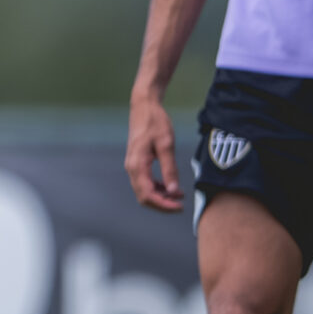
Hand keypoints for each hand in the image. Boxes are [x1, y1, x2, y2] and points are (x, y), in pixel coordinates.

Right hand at [126, 95, 184, 210]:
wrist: (144, 107)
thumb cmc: (155, 122)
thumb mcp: (166, 144)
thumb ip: (169, 168)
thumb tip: (174, 191)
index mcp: (137, 165)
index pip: (148, 194)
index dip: (164, 205)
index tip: (180, 207)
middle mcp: (131, 168)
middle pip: (144, 197)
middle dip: (162, 204)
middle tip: (181, 204)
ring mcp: (132, 166)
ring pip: (143, 191)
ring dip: (160, 197)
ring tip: (179, 195)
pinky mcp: (136, 163)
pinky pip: (144, 183)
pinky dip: (157, 188)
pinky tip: (170, 185)